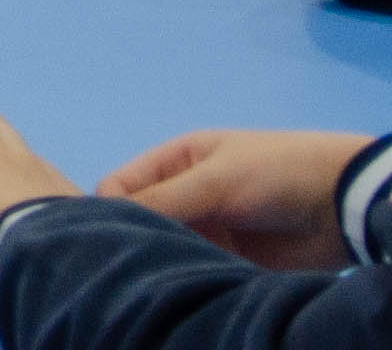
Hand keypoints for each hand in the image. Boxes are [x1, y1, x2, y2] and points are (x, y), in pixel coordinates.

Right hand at [101, 127, 375, 272]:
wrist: (343, 204)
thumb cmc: (274, 174)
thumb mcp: (214, 180)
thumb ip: (162, 200)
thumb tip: (101, 218)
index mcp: (176, 162)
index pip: (120, 186)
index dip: (108, 210)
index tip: (109, 237)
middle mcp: (186, 194)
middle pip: (141, 220)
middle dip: (135, 238)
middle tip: (131, 262)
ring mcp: (209, 227)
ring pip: (167, 247)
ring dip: (163, 259)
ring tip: (161, 275)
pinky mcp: (229, 258)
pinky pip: (195, 267)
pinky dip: (187, 275)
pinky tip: (183, 283)